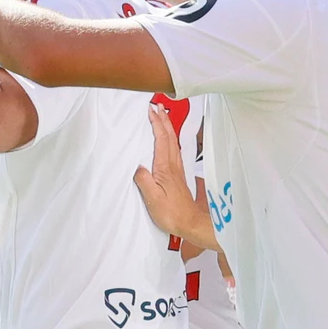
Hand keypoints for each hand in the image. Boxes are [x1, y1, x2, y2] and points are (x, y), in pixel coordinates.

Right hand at [132, 103, 208, 245]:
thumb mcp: (153, 198)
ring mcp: (177, 169)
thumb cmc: (171, 212)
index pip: (161, 140)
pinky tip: (167, 140)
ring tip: (162, 117)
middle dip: (163, 119)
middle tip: (157, 106)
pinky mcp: (178, 175)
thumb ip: (144, 180)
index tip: (150, 110)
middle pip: (169, 136)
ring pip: (173, 142)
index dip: (156, 124)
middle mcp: (173, 165)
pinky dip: (169, 139)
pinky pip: (173, 150)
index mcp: (165, 168)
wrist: (189, 222)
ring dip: (167, 127)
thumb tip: (138, 167)